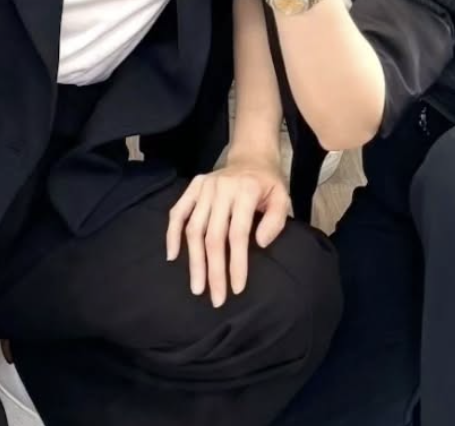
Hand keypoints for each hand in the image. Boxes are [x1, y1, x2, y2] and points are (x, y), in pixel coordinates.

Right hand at [165, 154, 291, 305]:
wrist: (251, 155)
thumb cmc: (268, 183)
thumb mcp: (282, 197)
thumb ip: (275, 221)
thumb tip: (260, 244)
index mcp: (245, 190)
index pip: (238, 233)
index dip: (237, 263)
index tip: (237, 288)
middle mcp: (222, 188)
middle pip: (213, 236)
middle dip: (214, 270)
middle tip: (216, 299)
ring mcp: (204, 186)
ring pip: (194, 228)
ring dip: (194, 261)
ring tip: (197, 287)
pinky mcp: (193, 186)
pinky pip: (178, 212)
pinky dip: (172, 234)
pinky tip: (172, 256)